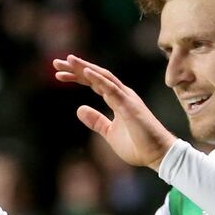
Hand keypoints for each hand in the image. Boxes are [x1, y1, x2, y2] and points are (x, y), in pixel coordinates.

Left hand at [53, 54, 176, 170]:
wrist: (158, 155)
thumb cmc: (138, 145)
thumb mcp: (109, 133)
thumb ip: (96, 121)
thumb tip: (79, 110)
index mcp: (117, 99)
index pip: (94, 83)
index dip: (77, 77)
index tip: (59, 76)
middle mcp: (122, 94)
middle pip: (96, 75)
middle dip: (76, 68)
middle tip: (56, 63)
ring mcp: (126, 98)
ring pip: (103, 77)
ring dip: (85, 68)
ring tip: (69, 60)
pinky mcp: (129, 106)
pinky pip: (112, 89)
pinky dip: (99, 79)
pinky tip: (86, 72)